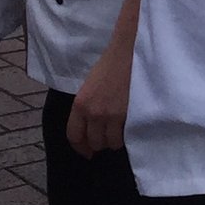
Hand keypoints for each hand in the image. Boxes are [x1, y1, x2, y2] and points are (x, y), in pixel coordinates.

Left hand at [67, 39, 131, 155]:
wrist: (130, 51)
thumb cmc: (111, 63)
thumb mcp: (89, 86)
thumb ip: (87, 106)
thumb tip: (90, 125)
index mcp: (80, 104)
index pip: (74, 136)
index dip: (80, 147)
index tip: (86, 152)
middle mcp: (94, 113)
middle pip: (94, 142)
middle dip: (99, 143)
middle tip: (106, 137)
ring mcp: (113, 115)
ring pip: (111, 143)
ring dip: (114, 140)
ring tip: (120, 131)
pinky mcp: (130, 115)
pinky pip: (126, 136)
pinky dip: (127, 136)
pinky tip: (129, 128)